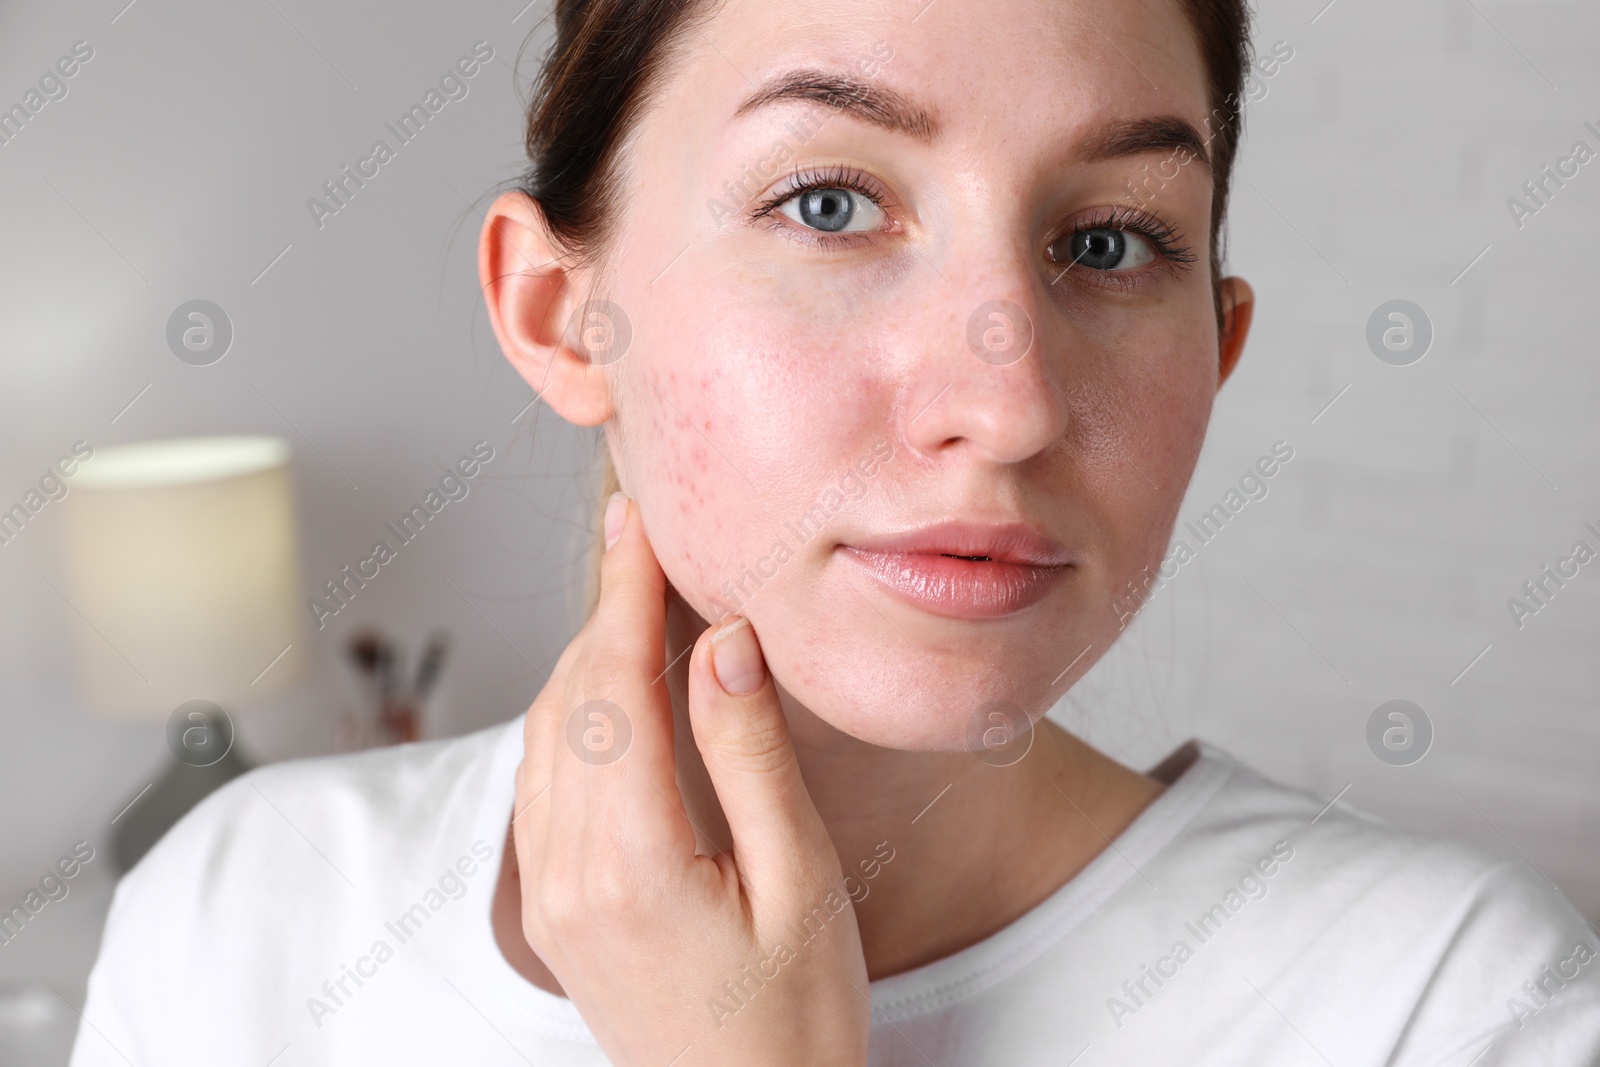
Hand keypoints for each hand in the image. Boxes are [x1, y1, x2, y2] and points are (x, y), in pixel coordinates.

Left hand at [511, 493, 870, 1065]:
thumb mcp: (801, 886)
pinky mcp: (553, 910)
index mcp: (634, 865)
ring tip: (630, 595)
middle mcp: (569, 876)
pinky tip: (608, 691)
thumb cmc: (795, 1021)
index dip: (626, 594)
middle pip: (571, 702)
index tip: (637, 522)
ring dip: (583, 657)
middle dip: (603, 609)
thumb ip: (749, 759)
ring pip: (545, 737)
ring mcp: (550, 897)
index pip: (615, 690)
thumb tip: (721, 643)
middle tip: (638, 536)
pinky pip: (541, 784)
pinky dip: (570, 717)